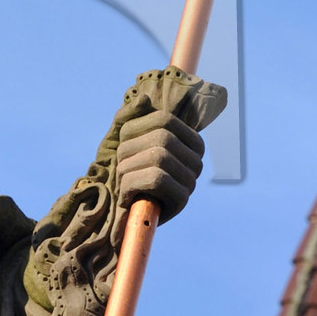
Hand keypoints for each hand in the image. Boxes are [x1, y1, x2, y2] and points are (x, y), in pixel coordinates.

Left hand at [113, 103, 205, 235]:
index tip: (124, 145)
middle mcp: (196, 159)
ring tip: (122, 183)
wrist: (120, 216)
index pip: (164, 119)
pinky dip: (131, 185)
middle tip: (120, 168)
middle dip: (130, 151)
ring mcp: (191, 180)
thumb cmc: (126, 173)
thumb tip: (144, 99)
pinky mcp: (182, 200)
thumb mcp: (124, 140)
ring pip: (158, 157)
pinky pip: (156, 180)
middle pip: (162, 138)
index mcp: (188, 140)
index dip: (136, 129)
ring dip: (128, 170)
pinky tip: (126, 196)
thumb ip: (130, 116)